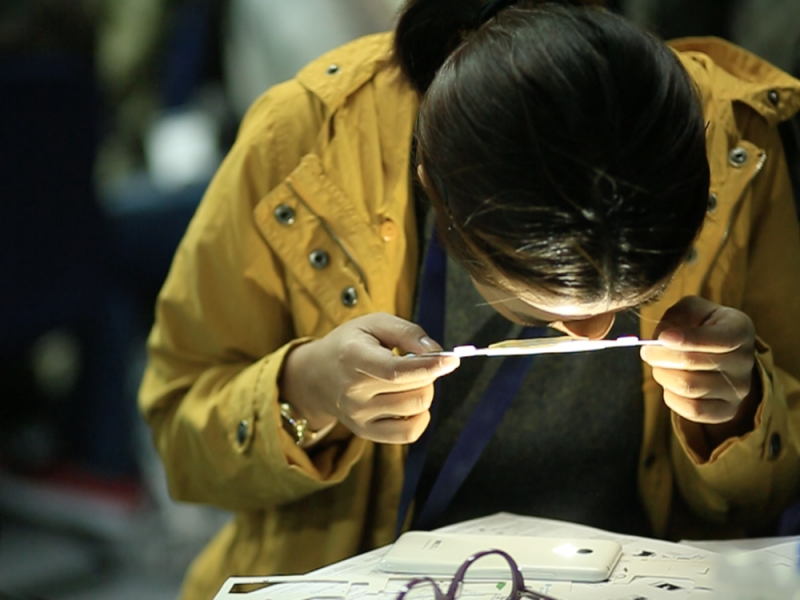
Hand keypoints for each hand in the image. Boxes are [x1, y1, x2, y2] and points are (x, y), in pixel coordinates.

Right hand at [280, 313, 459, 443]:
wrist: (317, 375)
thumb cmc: (350, 344)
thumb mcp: (374, 323)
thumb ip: (407, 332)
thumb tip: (436, 352)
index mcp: (352, 358)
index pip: (395, 371)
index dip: (429, 366)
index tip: (452, 359)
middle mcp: (353, 393)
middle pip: (414, 390)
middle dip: (429, 372)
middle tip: (418, 361)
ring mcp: (359, 417)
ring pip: (417, 409)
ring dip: (424, 390)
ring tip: (409, 379)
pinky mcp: (366, 433)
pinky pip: (409, 433)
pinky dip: (420, 415)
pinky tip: (409, 399)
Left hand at [640, 296, 759, 440]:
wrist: (722, 356)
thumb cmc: (701, 327)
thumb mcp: (691, 310)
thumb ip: (675, 317)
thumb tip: (660, 339)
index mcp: (740, 329)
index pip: (720, 338)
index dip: (688, 338)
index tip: (662, 337)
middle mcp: (744, 361)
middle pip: (692, 363)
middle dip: (660, 356)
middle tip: (648, 351)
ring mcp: (738, 390)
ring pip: (687, 387)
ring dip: (663, 375)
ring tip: (660, 366)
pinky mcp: (726, 411)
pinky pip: (691, 410)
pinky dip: (671, 396)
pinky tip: (670, 384)